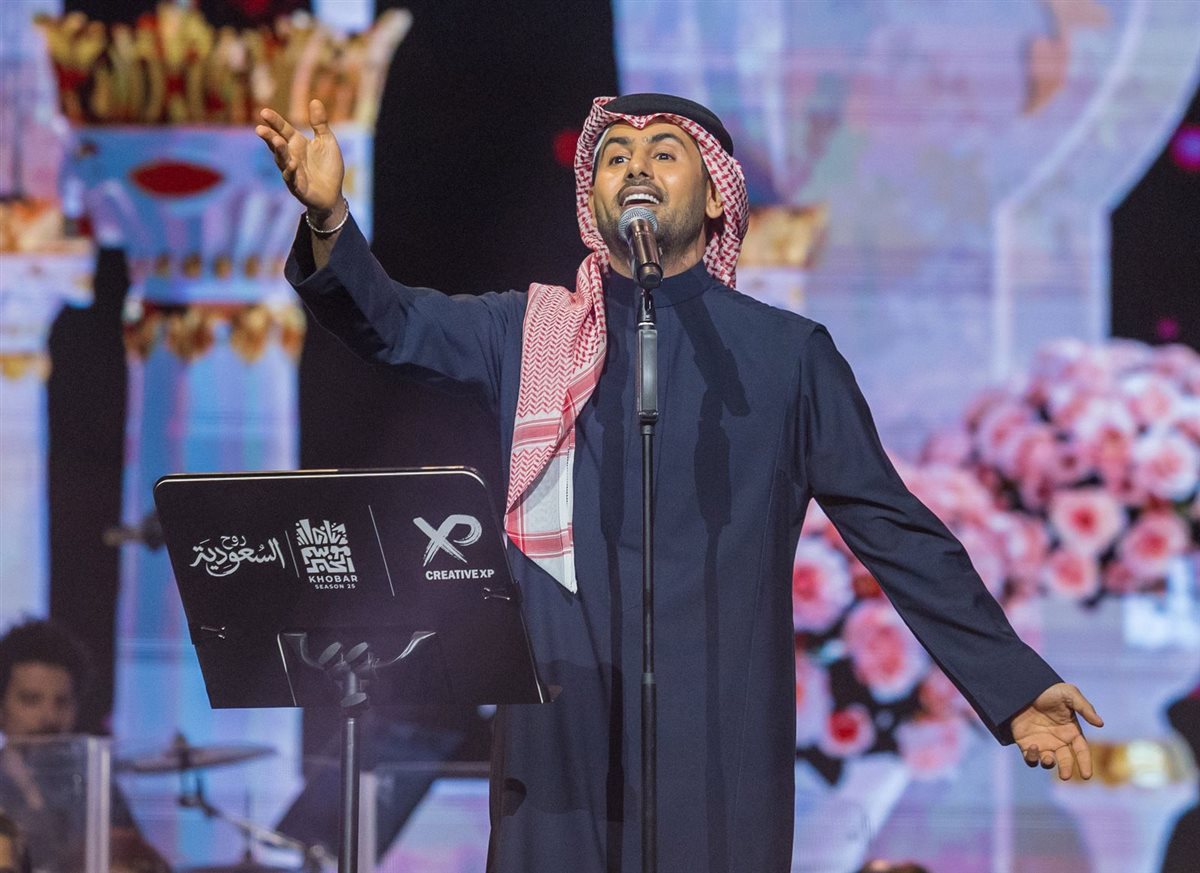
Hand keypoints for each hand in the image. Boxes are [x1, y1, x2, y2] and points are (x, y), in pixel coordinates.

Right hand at [255, 98, 344, 214]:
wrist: (333, 194)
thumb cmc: (328, 167)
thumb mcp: (327, 142)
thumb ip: (320, 123)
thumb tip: (315, 100)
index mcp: (296, 143)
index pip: (283, 130)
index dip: (274, 121)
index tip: (264, 112)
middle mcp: (290, 156)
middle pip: (276, 144)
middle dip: (269, 137)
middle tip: (260, 129)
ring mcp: (292, 172)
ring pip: (282, 161)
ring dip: (279, 152)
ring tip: (277, 141)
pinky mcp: (298, 187)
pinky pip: (292, 179)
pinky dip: (290, 172)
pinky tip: (291, 165)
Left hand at [1010, 682, 1102, 779]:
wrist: (1024, 687)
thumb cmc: (1049, 690)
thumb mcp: (1069, 694)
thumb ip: (1085, 708)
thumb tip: (1100, 724)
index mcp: (1071, 732)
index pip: (1082, 751)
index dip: (1085, 763)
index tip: (1086, 776)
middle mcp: (1058, 741)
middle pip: (1065, 760)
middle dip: (1066, 769)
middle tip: (1064, 776)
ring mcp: (1042, 743)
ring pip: (1048, 762)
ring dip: (1048, 763)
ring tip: (1048, 758)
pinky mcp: (1026, 743)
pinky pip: (1030, 758)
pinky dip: (1031, 757)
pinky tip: (1033, 747)